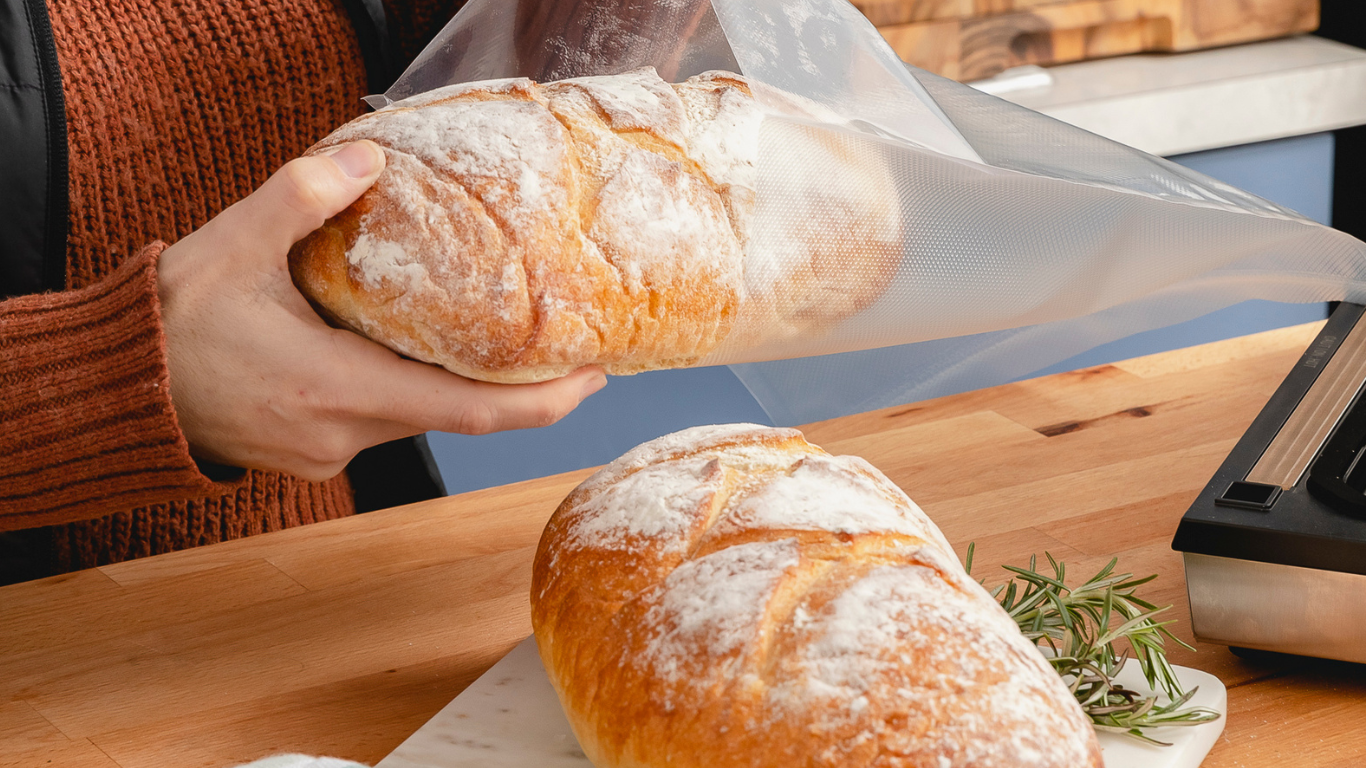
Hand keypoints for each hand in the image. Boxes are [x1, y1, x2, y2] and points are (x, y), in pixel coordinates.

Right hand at [157, 141, 605, 481]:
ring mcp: (325, 452)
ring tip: (491, 336)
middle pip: (451, 416)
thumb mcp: (231, 246)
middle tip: (563, 347)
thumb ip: (299, 198)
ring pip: (413, 418)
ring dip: (450, 382)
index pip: (466, 413)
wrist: (117, 386)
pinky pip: (379, 422)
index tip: (591, 379)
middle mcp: (341, 434)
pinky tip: (412, 350)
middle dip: (510, 388)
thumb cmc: (171, 322)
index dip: (539, 402)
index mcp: (335, 389)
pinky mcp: (311, 452)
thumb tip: (365, 157)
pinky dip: (407, 390)